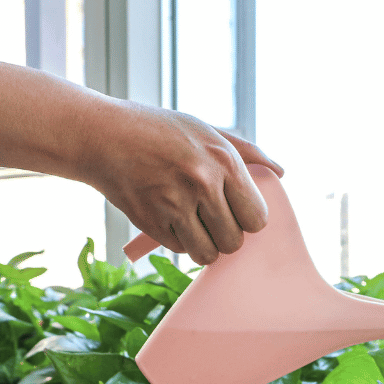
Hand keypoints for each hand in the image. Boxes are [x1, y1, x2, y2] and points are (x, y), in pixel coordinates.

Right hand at [79, 99, 283, 264]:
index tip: (236, 212)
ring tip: (195, 225)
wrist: (104, 135)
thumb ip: (246, 152)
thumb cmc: (161, 131)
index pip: (257, 218)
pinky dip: (179, 240)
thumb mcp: (207, 130)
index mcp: (223, 160)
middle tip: (213, 219)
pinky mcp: (150, 221)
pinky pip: (180, 249)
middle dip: (227, 235)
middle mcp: (202, 184)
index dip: (248, 220)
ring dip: (205, 245)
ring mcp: (174, 204)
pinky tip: (171, 218)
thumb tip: (279, 173)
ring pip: (208, 254)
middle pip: (234, 241)